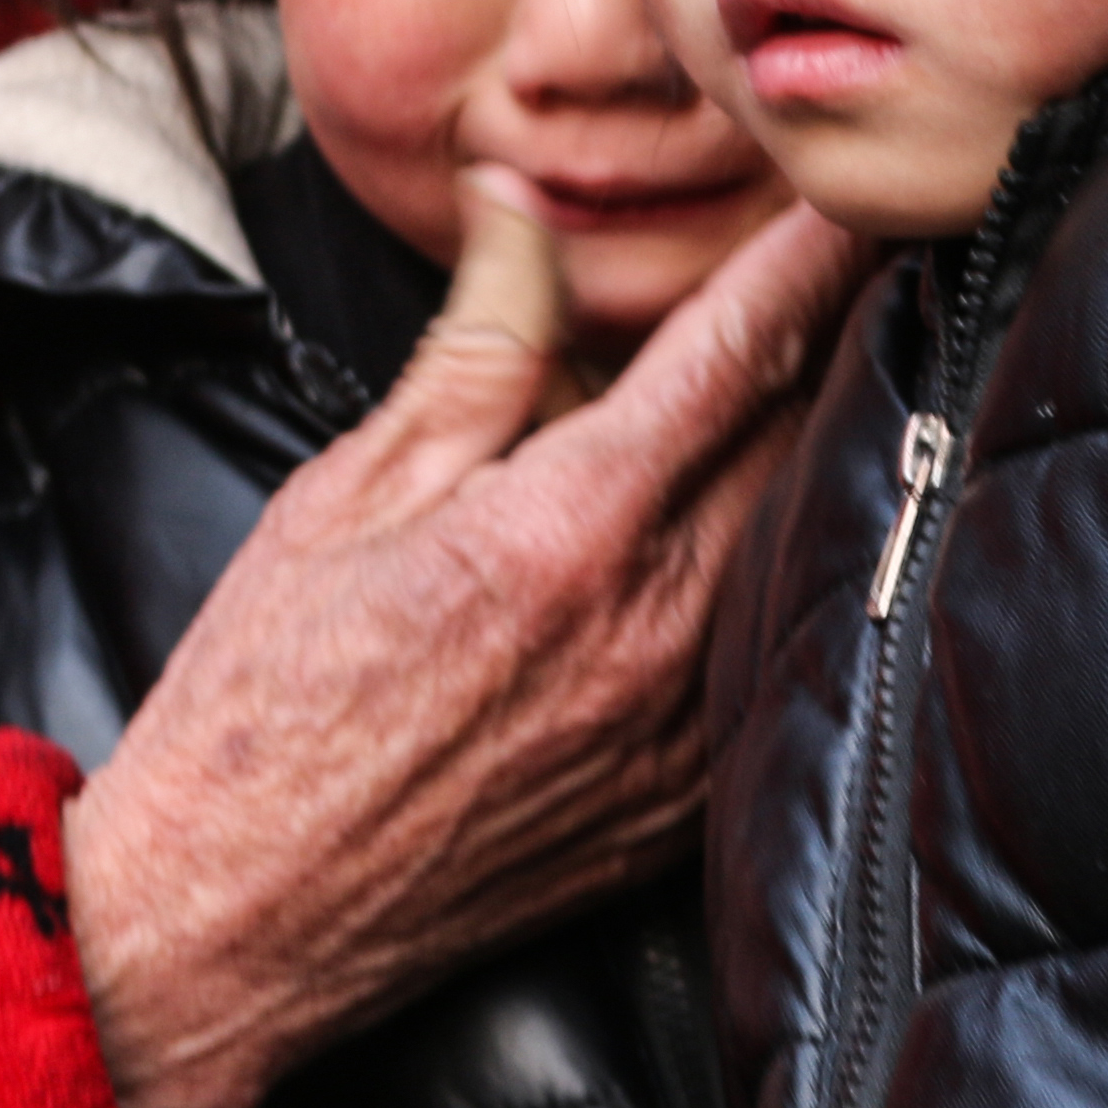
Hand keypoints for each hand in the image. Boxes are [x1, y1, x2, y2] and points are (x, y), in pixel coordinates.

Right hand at [60, 176, 867, 1107]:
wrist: (238, 917)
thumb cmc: (265, 701)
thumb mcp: (346, 492)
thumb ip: (471, 346)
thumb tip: (521, 203)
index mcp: (562, 532)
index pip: (733, 355)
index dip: (806, 257)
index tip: (853, 190)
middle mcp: (651, 631)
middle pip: (802, 442)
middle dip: (839, 339)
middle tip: (869, 255)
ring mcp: (683, 730)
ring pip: (801, 543)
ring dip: (818, 451)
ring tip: (832, 372)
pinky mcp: (686, 808)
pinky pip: (770, 657)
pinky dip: (780, 573)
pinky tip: (758, 532)